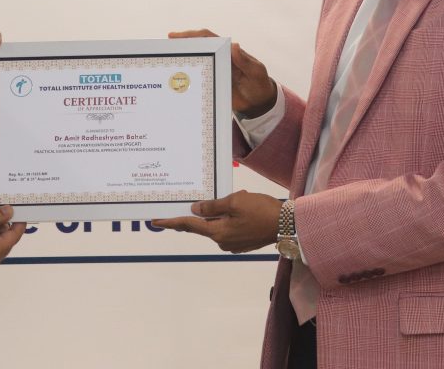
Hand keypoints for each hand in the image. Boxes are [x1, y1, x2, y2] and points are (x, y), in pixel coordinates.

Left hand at [152, 191, 280, 252]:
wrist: (287, 224)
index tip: (155, 221)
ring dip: (222, 212)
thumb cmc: (260, 211)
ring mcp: (233, 244)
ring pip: (218, 224)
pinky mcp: (242, 242)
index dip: (171, 222)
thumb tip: (195, 210)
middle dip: (204, 212)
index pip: (189, 226)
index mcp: (217, 232)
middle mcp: (222, 242)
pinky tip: (242, 207)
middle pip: (204, 225)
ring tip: (240, 199)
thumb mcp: (234, 202)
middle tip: (205, 199)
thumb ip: (212, 206)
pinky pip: (229, 227)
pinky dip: (230, 217)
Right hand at [169, 29, 275, 117]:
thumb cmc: (259, 84)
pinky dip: (185, 77)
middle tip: (163, 49)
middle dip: (179, 46)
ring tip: (164, 62)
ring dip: (181, 60)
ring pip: (195, 61)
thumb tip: (234, 45)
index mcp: (228, 52)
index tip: (174, 37)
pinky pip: (196, 78)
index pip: (207, 38)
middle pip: (196, 48)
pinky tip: (174, 81)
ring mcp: (214, 70)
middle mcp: (219, 58)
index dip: (191, 35)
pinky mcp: (211, 83)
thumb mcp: (256, 72)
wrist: (260, 103)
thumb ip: (245, 61)